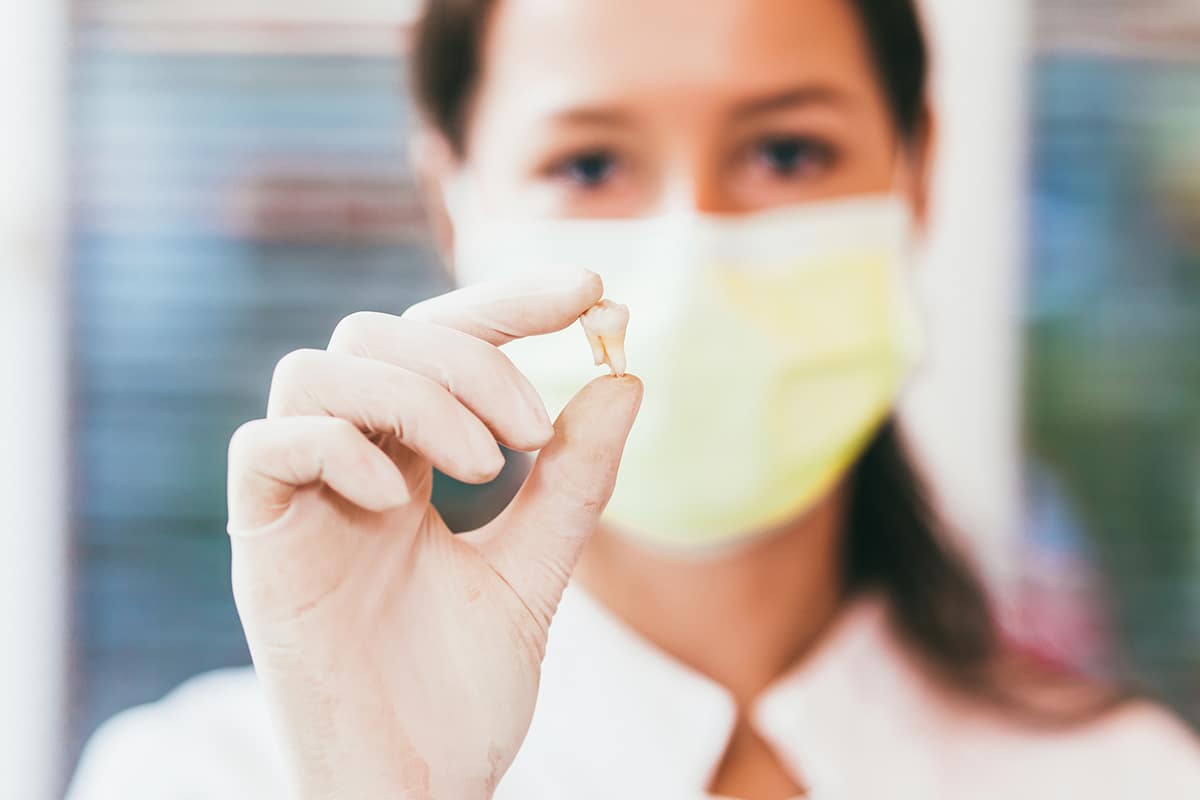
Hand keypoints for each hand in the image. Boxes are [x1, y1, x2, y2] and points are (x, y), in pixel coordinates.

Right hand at [226, 269, 641, 799]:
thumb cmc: (462, 694)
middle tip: (531, 428)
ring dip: (416, 395)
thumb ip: (574, 482)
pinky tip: (400, 494)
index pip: (444, 341)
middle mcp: (351, 464)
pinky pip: (266, 448)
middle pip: (380, 334)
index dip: (508, 300)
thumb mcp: (537, 571)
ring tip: (485, 466)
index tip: (590, 287)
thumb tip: (625, 378)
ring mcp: (301, 501)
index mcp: (411, 461)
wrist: (415, 791)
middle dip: (469, 356)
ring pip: (319, 369)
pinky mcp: (260, 546)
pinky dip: (337, 444)